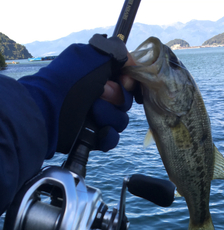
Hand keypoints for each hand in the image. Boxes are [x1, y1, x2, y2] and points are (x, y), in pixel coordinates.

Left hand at [19, 37, 134, 156]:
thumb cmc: (68, 82)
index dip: (129, 81)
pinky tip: (99, 131)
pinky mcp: (93, 135)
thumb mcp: (91, 58)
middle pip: (125, 101)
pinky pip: (112, 138)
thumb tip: (130, 62)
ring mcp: (95, 116)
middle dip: (116, 98)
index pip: (125, 79)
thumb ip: (115, 52)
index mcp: (97, 75)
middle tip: (100, 94)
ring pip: (120, 120)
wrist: (49, 113)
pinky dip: (107, 135)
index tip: (124, 81)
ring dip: (109, 115)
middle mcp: (97, 95)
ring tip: (93, 112)